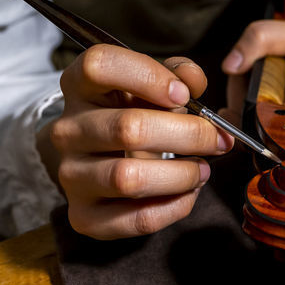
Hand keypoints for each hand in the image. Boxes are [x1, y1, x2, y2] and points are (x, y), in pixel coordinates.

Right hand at [39, 45, 231, 239]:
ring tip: (203, 169)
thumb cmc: (130, 111)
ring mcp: (71, 174)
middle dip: (187, 135)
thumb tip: (193, 82)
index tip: (183, 94)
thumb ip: (177, 74)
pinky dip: (173, 208)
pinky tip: (188, 193)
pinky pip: (135, 219)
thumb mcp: (151, 83)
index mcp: (78, 85)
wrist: (99, 157)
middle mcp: (67, 128)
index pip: (99, 65)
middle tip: (217, 139)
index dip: (146, 76)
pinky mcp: (83, 215)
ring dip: (181, 175)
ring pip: (129, 178)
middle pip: (127, 129)